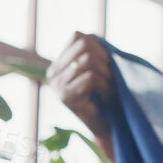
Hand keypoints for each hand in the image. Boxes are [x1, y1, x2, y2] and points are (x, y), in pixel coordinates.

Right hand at [51, 32, 115, 162]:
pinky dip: (105, 86)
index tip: (107, 64)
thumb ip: (91, 51)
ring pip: (88, 60)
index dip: (98, 46)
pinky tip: (106, 98)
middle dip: (104, 58)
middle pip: (83, 45)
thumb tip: (89, 35)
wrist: (105, 127)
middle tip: (110, 77)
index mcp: (58, 64)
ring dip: (106, 74)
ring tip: (109, 88)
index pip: (77, 36)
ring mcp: (57, 85)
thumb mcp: (97, 69)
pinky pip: (90, 77)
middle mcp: (53, 73)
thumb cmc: (105, 95)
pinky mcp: (66, 97)